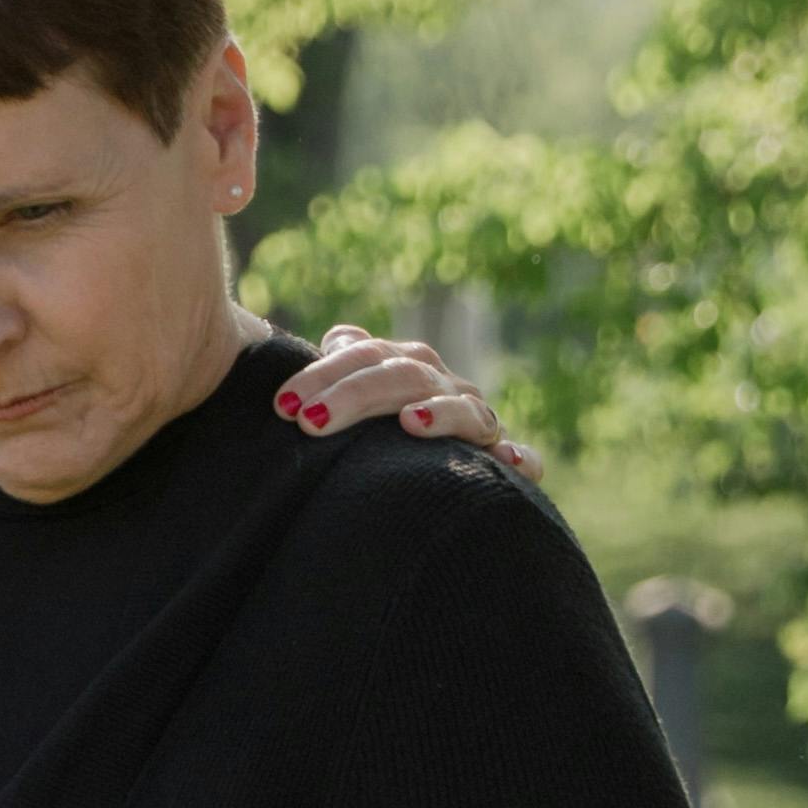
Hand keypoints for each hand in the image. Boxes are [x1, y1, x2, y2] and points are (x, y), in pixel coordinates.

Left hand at [273, 319, 536, 482]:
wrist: (422, 470)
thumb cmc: (372, 428)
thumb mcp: (356, 393)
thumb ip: (344, 362)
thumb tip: (339, 338)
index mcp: (404, 364)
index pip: (363, 354)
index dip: (322, 375)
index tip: (282, 405)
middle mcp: (442, 384)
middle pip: (404, 376)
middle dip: (355, 395)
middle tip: (312, 421)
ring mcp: (476, 418)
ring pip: (464, 409)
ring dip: (440, 413)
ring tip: (411, 421)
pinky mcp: (504, 458)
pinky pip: (525, 458)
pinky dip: (523, 457)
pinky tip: (510, 459)